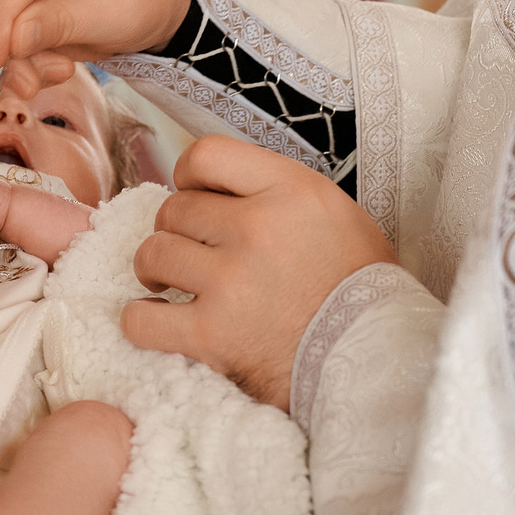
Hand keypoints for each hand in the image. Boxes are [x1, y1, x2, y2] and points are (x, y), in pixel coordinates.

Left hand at [122, 136, 394, 408]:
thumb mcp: (333, 212)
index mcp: (290, 190)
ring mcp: (230, 282)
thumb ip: (276, 190)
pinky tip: (159, 320)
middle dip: (178, 231)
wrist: (374, 360)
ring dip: (155, 269)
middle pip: (174, 208)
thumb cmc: (357, 288)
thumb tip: (216, 185)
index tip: (194, 195)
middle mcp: (256, 228)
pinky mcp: (211, 335)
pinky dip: (141, 319)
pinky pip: (140, 318)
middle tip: (195, 254)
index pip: (205, 154)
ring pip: (152, 254)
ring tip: (170, 284)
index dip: (189, 175)